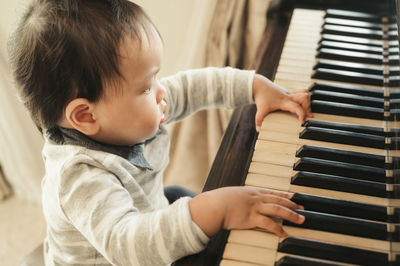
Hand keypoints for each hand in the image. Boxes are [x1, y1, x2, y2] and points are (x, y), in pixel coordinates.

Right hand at [189, 186, 304, 236]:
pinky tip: (284, 233)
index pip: (272, 192)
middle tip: (302, 207)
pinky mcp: (253, 219)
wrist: (214, 205)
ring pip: (278, 210)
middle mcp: (256, 198)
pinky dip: (278, 229)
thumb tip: (238, 200)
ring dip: (291, 215)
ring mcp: (255, 208)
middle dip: (292, 204)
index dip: (284, 194)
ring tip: (300, 220)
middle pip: (278, 200)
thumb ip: (238, 197)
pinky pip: (269, 224)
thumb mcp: (231, 194)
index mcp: (251, 191)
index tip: (293, 196)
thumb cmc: (218, 200)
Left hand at [252, 74, 311, 130]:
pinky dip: (305, 96)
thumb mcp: (260, 110)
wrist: (259, 85)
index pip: (296, 107)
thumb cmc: (261, 96)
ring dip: (308, 101)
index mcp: (283, 102)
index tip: (302, 121)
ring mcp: (290, 92)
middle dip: (308, 107)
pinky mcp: (290, 91)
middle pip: (304, 98)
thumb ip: (259, 120)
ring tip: (306, 109)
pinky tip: (303, 103)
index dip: (301, 114)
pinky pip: (302, 91)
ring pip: (305, 92)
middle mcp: (289, 96)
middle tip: (307, 116)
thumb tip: (258, 129)